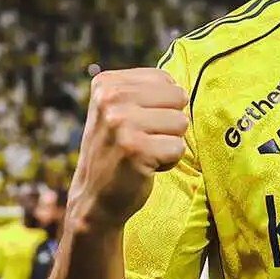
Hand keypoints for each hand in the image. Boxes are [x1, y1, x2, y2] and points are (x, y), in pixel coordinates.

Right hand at [66, 67, 188, 231]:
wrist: (94, 198)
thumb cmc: (118, 150)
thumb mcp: (120, 109)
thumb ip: (147, 90)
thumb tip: (185, 84)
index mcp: (106, 83)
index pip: (166, 80)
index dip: (161, 106)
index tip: (135, 123)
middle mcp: (110, 99)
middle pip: (178, 98)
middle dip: (168, 123)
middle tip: (141, 140)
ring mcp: (121, 123)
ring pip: (181, 122)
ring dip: (168, 142)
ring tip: (143, 152)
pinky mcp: (135, 149)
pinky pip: (178, 148)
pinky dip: (168, 161)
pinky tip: (144, 166)